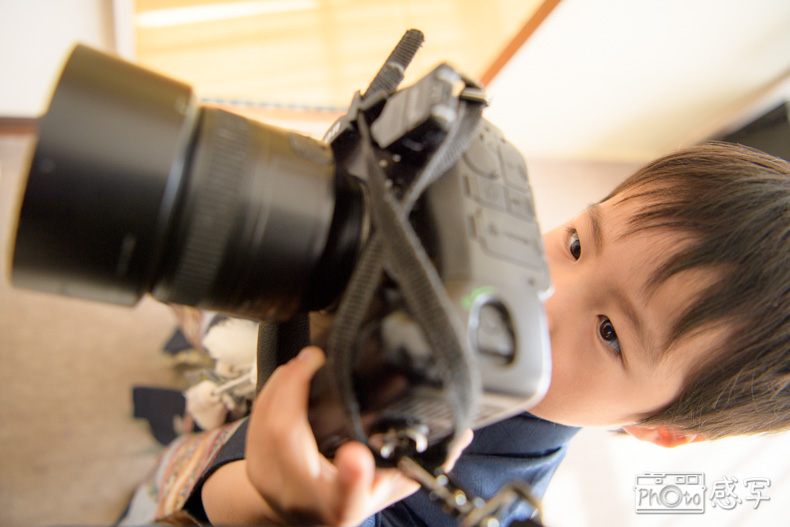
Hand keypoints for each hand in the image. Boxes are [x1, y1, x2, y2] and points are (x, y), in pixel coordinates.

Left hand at [203, 346, 472, 525]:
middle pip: (288, 447)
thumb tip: (462, 434)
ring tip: (305, 359)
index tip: (356, 456)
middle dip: (295, 394)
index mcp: (340, 507)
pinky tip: (288, 372)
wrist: (299, 518)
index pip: (346, 497)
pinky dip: (272, 389)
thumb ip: (420, 463)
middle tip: (316, 359)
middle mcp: (303, 495)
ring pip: (265, 425)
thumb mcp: (386, 490)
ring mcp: (272, 478)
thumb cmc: (343, 502)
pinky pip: (256, 417)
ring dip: (283, 384)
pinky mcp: (254, 461)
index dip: (352, 477)